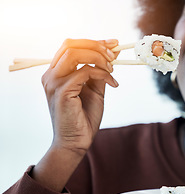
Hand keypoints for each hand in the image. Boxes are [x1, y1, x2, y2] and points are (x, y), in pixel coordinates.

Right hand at [42, 38, 118, 156]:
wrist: (77, 142)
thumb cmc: (84, 118)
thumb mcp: (95, 91)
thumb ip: (99, 72)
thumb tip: (111, 54)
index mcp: (57, 73)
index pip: (71, 46)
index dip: (93, 42)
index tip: (113, 44)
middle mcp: (51, 75)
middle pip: (70, 44)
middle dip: (96, 46)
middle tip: (114, 55)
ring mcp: (54, 82)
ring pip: (75, 54)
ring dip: (98, 57)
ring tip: (112, 69)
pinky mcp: (62, 91)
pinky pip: (85, 72)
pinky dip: (102, 74)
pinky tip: (112, 83)